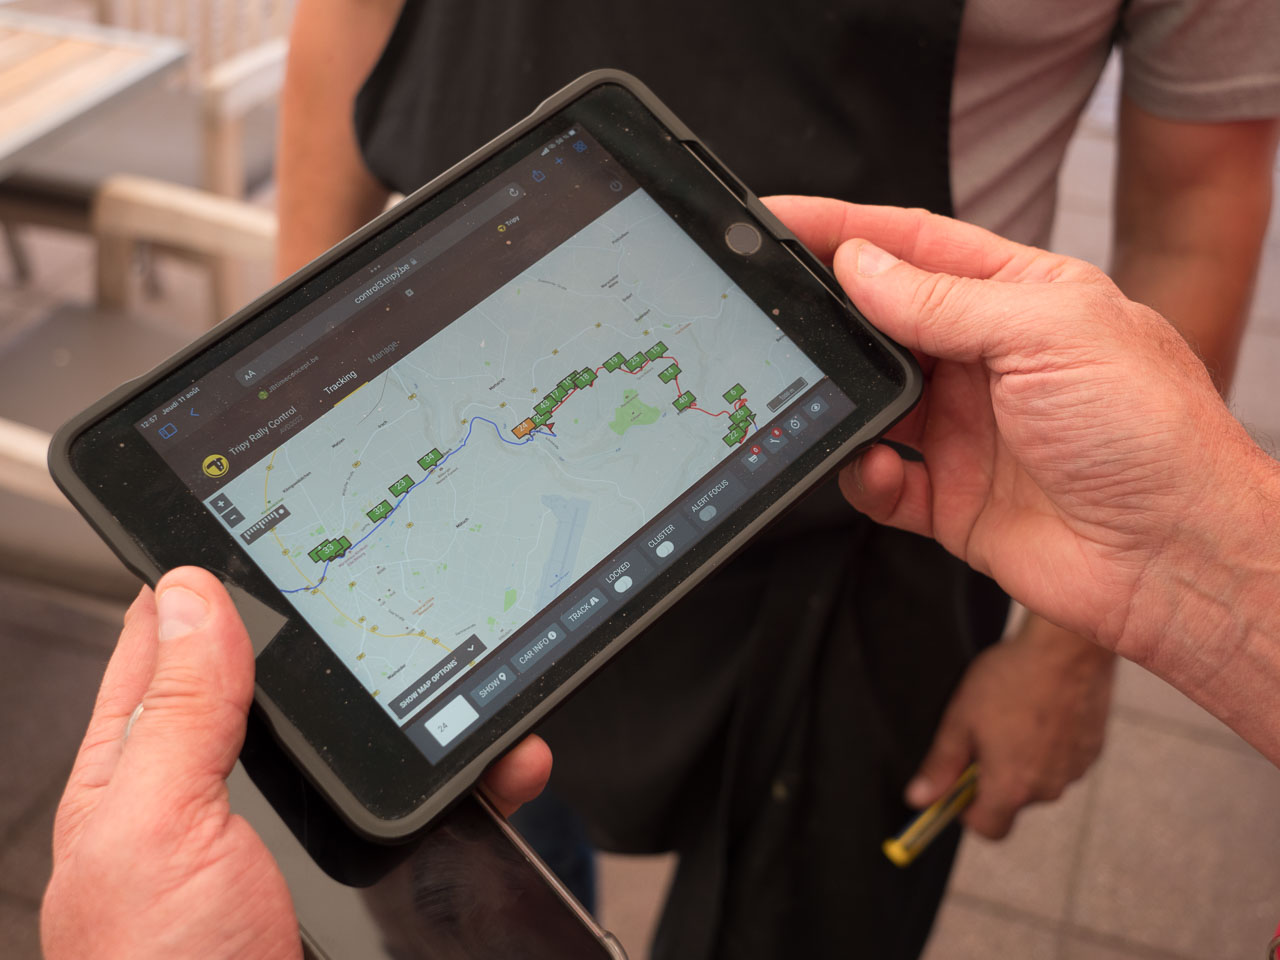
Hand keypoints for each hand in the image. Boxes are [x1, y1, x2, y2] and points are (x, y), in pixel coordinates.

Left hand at [41, 567, 551, 959]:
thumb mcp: (146, 832)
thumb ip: (173, 712)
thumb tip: (191, 591)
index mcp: (147, 768)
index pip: (175, 637)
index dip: (216, 574)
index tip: (276, 513)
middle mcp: (230, 790)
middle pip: (297, 677)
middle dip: (352, 636)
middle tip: (404, 586)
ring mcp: (308, 828)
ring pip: (380, 733)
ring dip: (435, 699)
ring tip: (477, 671)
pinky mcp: (378, 866)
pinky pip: (437, 802)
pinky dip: (480, 775)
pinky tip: (503, 763)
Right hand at [763, 197, 1266, 665]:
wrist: (1175, 557)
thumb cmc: (1148, 433)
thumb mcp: (1047, 332)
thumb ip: (944, 300)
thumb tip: (860, 265)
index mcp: (1020, 298)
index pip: (912, 246)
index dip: (843, 228)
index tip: (777, 219)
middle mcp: (988, 361)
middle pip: (883, 321)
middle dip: (829, 315)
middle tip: (774, 311)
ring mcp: (967, 432)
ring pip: (872, 401)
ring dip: (843, 400)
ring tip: (825, 395)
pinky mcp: (953, 499)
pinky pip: (882, 481)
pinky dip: (866, 475)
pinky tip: (880, 469)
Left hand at [907, 616, 1113, 837]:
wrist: (1067, 648)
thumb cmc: (1011, 679)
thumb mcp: (960, 719)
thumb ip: (940, 765)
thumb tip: (919, 798)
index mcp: (1012, 787)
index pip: (989, 829)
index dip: (968, 811)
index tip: (960, 783)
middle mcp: (1048, 788)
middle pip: (1013, 801)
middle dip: (995, 777)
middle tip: (984, 733)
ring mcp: (1074, 771)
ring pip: (1039, 778)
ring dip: (1024, 759)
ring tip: (1014, 714)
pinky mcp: (1093, 751)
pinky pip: (1062, 760)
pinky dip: (1049, 745)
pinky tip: (1040, 710)